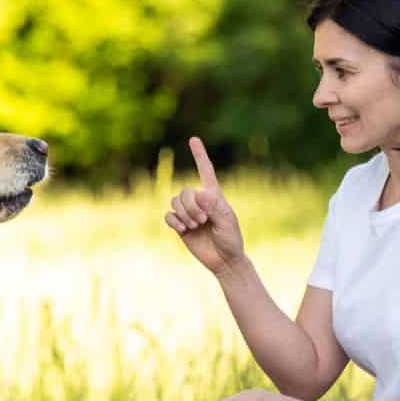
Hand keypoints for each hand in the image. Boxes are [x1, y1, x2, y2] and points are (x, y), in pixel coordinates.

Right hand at [165, 137, 245, 275]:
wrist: (224, 261)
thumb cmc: (231, 239)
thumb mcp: (227, 222)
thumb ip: (215, 207)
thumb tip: (199, 194)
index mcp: (214, 196)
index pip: (206, 171)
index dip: (199, 155)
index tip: (193, 139)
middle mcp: (199, 202)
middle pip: (185, 191)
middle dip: (190, 206)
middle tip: (202, 221)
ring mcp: (188, 213)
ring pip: (175, 201)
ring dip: (184, 214)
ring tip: (195, 226)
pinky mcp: (180, 226)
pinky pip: (168, 215)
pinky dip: (174, 221)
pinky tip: (183, 230)